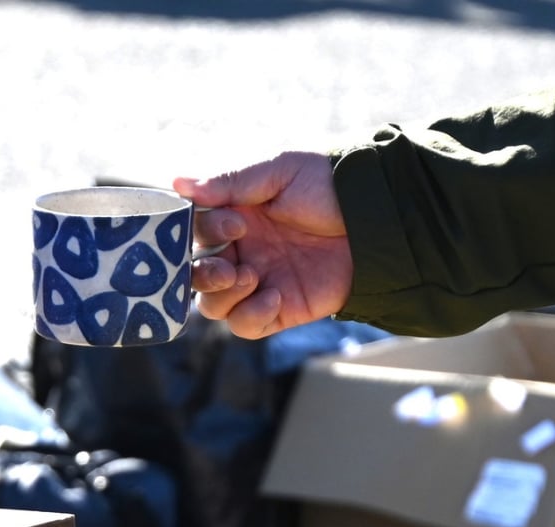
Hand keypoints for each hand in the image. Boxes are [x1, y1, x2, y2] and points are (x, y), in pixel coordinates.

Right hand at [174, 151, 353, 339]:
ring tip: (251, 277)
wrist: (375, 215)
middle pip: (195, 276)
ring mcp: (259, 283)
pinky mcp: (281, 309)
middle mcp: (242, 252)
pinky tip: (274, 296)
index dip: (204, 233)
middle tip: (229, 267)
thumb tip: (179, 183)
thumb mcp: (279, 173)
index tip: (236, 224)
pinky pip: (246, 326)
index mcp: (235, 218)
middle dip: (202, 274)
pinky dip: (250, 316)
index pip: (195, 233)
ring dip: (221, 295)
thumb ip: (231, 183)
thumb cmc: (328, 185)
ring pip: (213, 305)